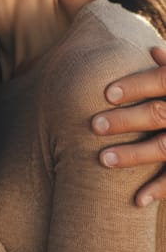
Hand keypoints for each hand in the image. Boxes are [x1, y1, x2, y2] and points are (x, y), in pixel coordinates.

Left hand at [91, 46, 165, 204]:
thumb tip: (152, 51)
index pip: (161, 81)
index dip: (135, 86)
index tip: (106, 94)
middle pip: (158, 114)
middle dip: (126, 121)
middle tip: (93, 125)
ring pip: (165, 147)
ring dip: (134, 155)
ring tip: (103, 160)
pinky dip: (159, 189)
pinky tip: (137, 199)